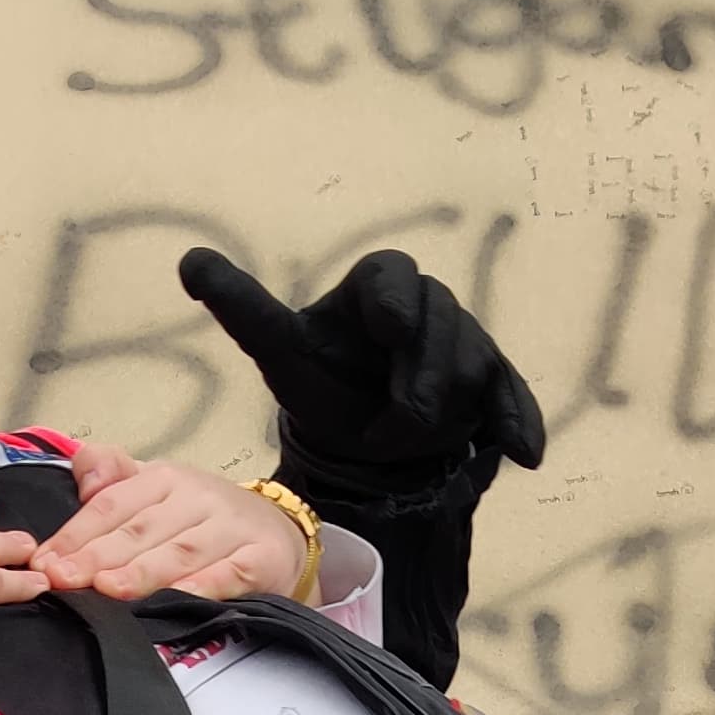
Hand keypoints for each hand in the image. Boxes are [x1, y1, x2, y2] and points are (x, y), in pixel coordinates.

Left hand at [32, 446, 309, 603]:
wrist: (278, 533)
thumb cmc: (201, 519)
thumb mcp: (156, 490)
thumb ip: (112, 478)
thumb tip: (83, 474)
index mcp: (164, 479)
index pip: (112, 504)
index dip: (76, 533)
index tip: (45, 561)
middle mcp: (197, 497)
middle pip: (141, 529)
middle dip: (98, 555)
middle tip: (64, 578)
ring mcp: (230, 528)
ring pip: (181, 551)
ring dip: (143, 571)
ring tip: (109, 588)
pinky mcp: (261, 558)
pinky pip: (229, 574)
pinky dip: (203, 587)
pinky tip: (176, 599)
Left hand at [179, 246, 545, 486]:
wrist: (362, 450)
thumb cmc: (320, 391)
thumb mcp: (279, 353)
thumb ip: (242, 307)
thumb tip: (188, 259)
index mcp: (374, 290)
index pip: (390, 275)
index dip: (395, 303)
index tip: (392, 331)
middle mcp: (424, 306)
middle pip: (439, 321)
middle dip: (416, 379)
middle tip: (389, 424)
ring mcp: (465, 342)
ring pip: (473, 362)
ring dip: (442, 410)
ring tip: (406, 438)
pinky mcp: (494, 383)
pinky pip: (511, 397)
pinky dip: (517, 424)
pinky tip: (525, 455)